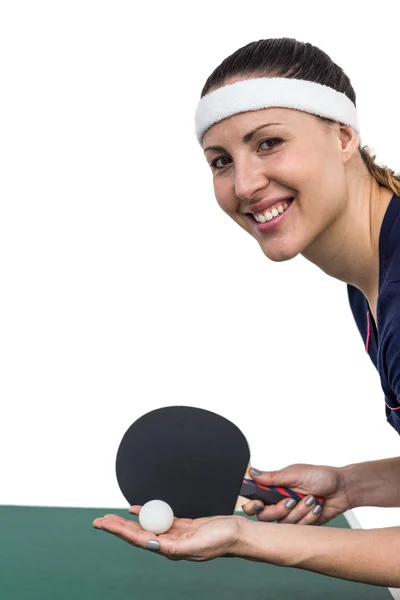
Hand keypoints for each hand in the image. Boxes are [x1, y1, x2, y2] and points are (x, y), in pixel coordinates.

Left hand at [93, 506, 243, 560]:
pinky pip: (158, 519)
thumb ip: (173, 547)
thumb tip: (150, 545)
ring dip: (127, 521)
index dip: (119, 531)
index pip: (138, 539)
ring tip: (110, 517)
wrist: (238, 534)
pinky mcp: (181, 526)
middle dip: (117, 527)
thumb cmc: (221, 540)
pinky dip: (145, 513)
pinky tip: (135, 510)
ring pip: (145, 526)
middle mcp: (168, 544)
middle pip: (137, 533)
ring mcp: (174, 535)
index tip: (104, 524)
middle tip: (99, 520)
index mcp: (170, 550)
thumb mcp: (197, 544)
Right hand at [243, 463, 350, 524]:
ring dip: (298, 512)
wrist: (343, 489)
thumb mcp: (295, 474)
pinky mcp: (302, 525)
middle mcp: (279, 501)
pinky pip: (298, 528)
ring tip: (310, 499)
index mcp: (275, 487)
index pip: (254, 498)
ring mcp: (290, 514)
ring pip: (282, 524)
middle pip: (264, 516)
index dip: (253, 504)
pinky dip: (308, 517)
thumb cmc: (321, 476)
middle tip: (290, 501)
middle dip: (278, 510)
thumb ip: (273, 477)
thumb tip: (252, 472)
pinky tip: (315, 507)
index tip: (260, 504)